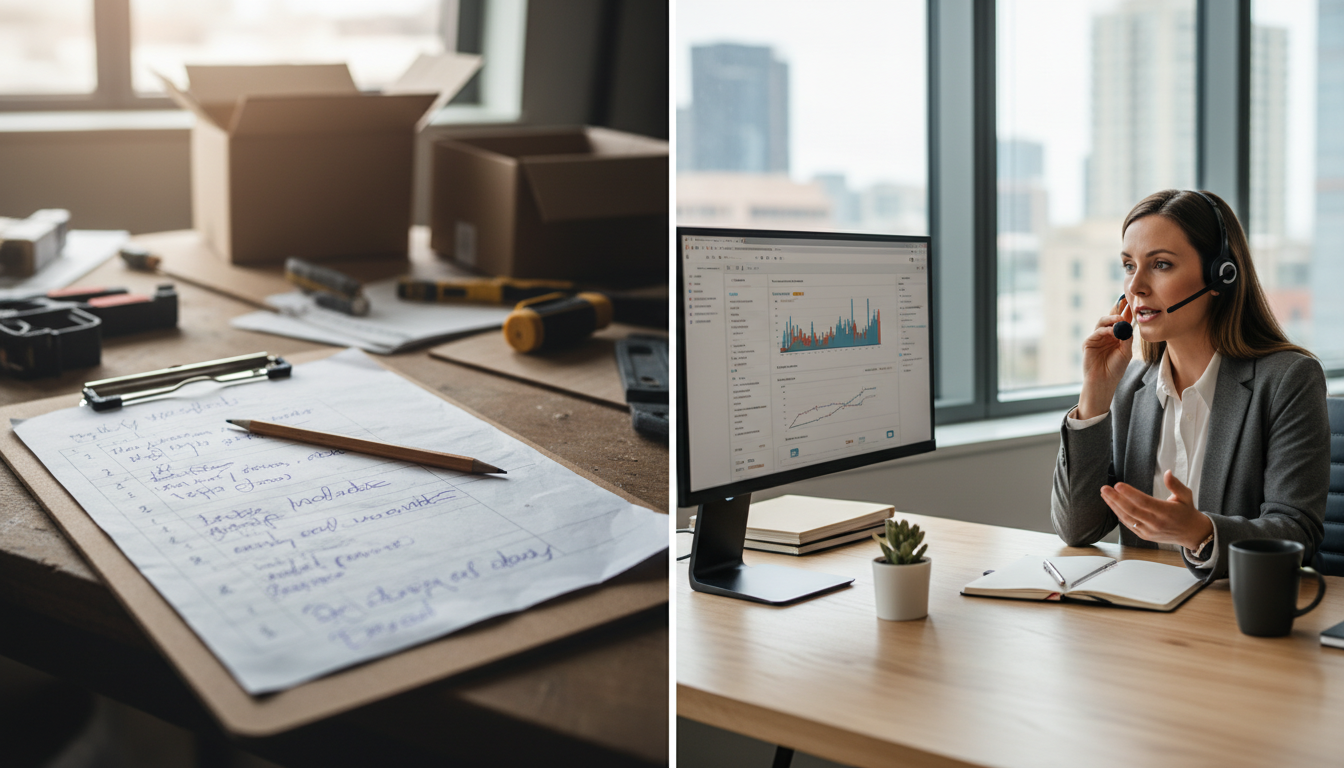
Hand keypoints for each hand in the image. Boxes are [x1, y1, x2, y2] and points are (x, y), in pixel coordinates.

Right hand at [1076, 296, 1133, 419]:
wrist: (1104, 381)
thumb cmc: (1115, 369)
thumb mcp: (1126, 352)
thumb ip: (1127, 338)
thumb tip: (1128, 324)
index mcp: (1116, 337)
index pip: (1121, 322)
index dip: (1126, 312)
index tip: (1132, 303)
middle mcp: (1106, 336)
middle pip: (1111, 318)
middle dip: (1118, 310)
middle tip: (1125, 302)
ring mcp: (1097, 338)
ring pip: (1102, 322)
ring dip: (1112, 319)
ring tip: (1120, 319)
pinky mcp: (1089, 343)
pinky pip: (1097, 332)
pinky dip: (1105, 330)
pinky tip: (1113, 331)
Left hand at [1100, 471, 1213, 549]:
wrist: (1191, 534)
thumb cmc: (1187, 511)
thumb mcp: (1186, 495)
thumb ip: (1176, 485)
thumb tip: (1167, 472)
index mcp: (1166, 512)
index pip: (1144, 502)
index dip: (1130, 494)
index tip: (1118, 485)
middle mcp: (1156, 523)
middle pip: (1132, 510)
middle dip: (1116, 499)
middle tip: (1104, 488)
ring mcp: (1149, 531)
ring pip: (1128, 519)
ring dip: (1114, 506)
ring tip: (1104, 495)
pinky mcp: (1145, 536)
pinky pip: (1129, 525)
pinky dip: (1119, 515)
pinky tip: (1112, 505)